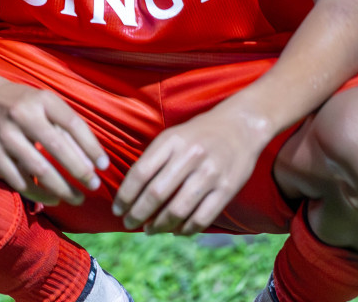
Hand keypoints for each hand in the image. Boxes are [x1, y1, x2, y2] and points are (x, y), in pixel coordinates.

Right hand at [0, 71, 107, 206]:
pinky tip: (52, 199)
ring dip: (61, 188)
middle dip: (79, 171)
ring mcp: (5, 134)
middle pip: (57, 147)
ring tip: (76, 198)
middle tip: (93, 186)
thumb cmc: (22, 102)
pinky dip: (37, 192)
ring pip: (38, 168)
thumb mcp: (45, 104)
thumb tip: (92, 163)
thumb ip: (67, 128)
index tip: (104, 167)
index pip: (73, 124)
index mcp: (41, 100)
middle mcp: (23, 114)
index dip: (91, 147)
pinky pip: (18, 178)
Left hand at [113, 104, 266, 234]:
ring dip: (160, 225)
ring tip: (150, 230)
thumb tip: (130, 193)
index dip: (125, 195)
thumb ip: (152, 159)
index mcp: (171, 141)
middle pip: (156, 194)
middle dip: (138, 213)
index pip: (140, 173)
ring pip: (178, 210)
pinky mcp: (227, 189)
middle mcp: (189, 156)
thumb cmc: (198, 134)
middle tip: (129, 223)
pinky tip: (176, 231)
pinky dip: (186, 229)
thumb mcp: (171, 136)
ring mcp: (210, 173)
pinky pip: (202, 217)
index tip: (117, 209)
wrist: (240, 127)